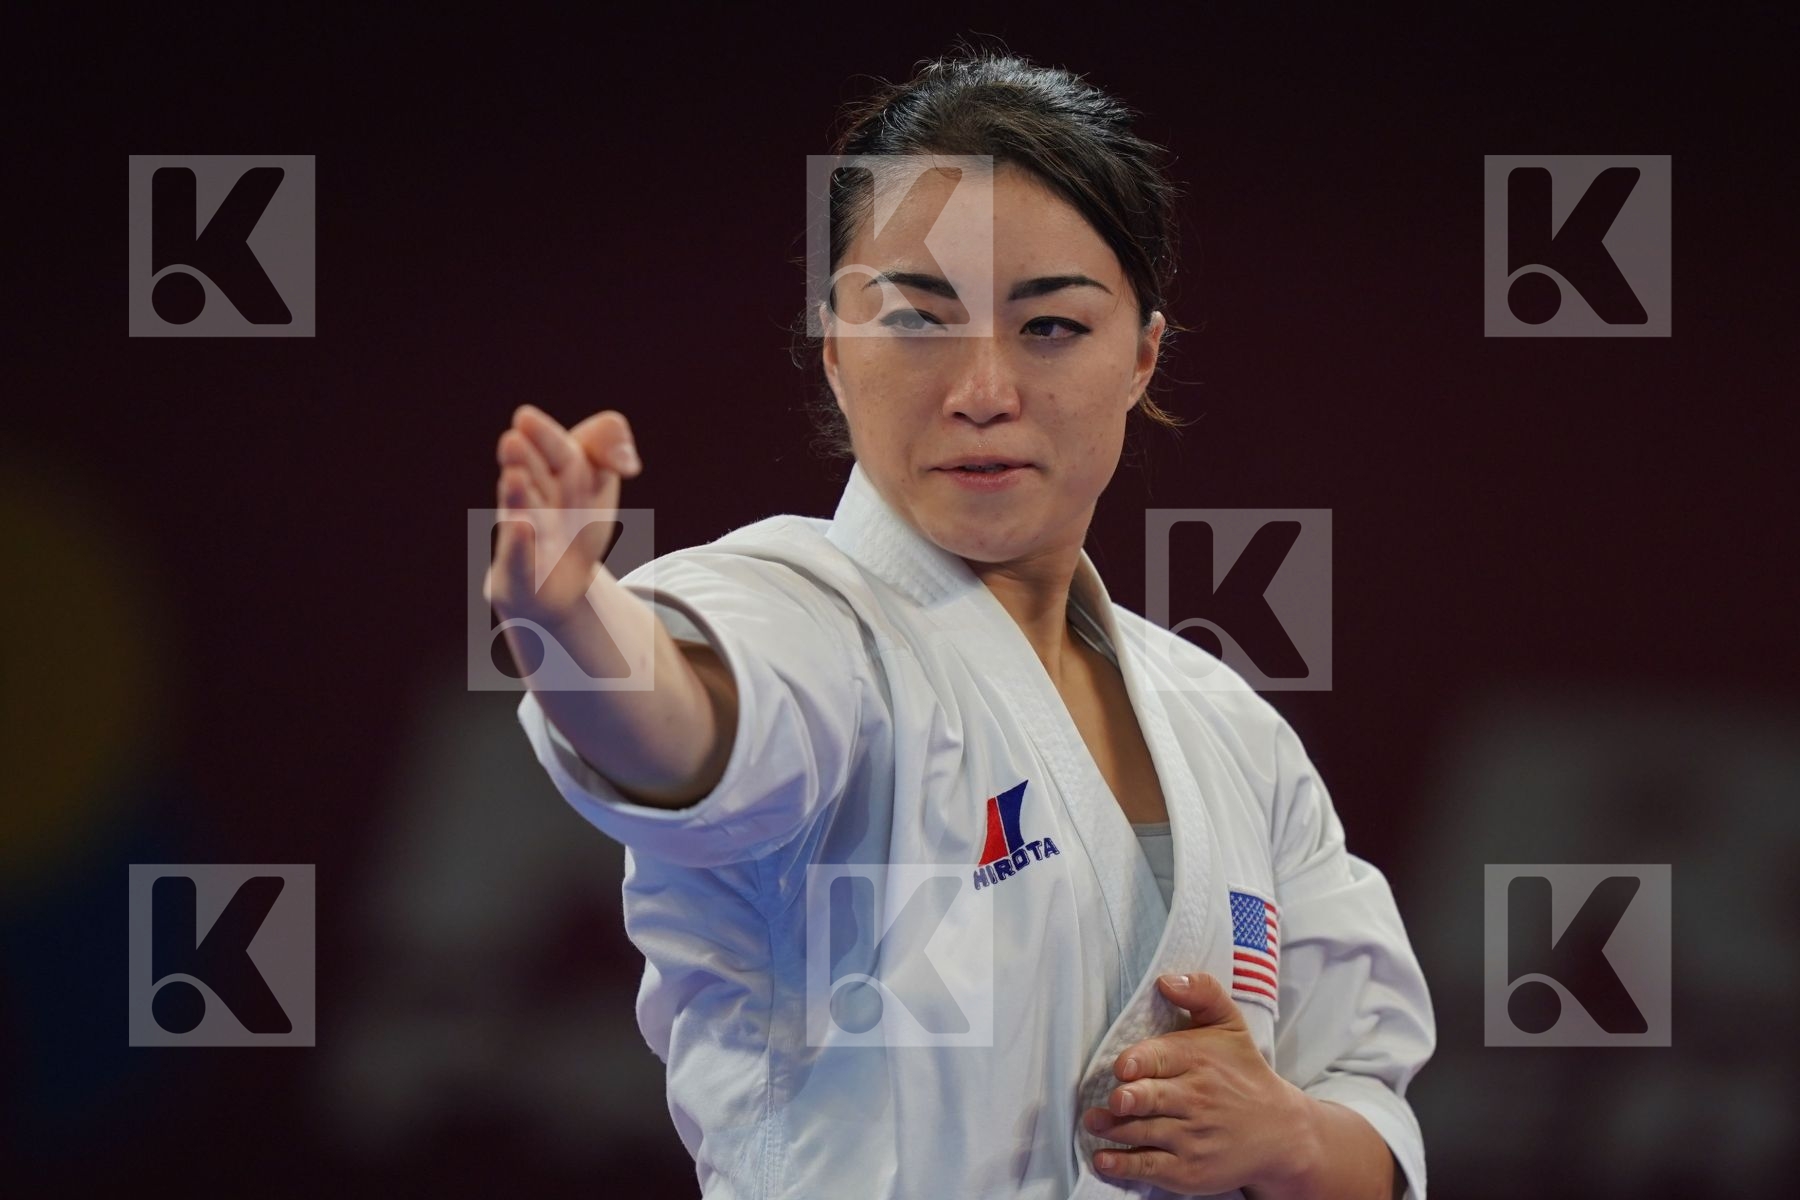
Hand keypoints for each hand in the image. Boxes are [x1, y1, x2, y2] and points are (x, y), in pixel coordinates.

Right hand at [484, 405, 642, 623]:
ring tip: (514, 476)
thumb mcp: (597, 480)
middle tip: (512, 440)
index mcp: (554, 476)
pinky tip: (523, 528)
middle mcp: (534, 502)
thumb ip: (611, 451)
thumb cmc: (576, 521)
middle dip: (522, 459)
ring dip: (518, 496)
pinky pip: (520, 560)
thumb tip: (629, 463)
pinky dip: (521, 544)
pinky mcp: (521, 574)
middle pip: (530, 478)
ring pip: (521, 515)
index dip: (545, 436)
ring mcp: (526, 538)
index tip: (525, 416)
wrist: (559, 582)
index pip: (559, 452)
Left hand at [1082, 972, 1318, 1195]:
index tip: (1122, 1068)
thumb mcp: (1231, 1025)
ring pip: (1144, 1132)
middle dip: (1128, 1100)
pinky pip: (1150, 1167)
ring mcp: (1191, 1138)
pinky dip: (1124, 1165)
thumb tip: (1166, 980)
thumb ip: (1201, 992)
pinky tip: (1104, 1159)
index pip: (1163, 1058)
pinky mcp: (1188, 1170)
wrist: (1279, 1133)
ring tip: (1094, 1121)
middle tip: (1114, 1100)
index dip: (1139, 1063)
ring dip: (1114, 1129)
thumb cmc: (1243, 1073)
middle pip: (1152, 1099)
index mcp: (1199, 1060)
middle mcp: (1195, 1100)